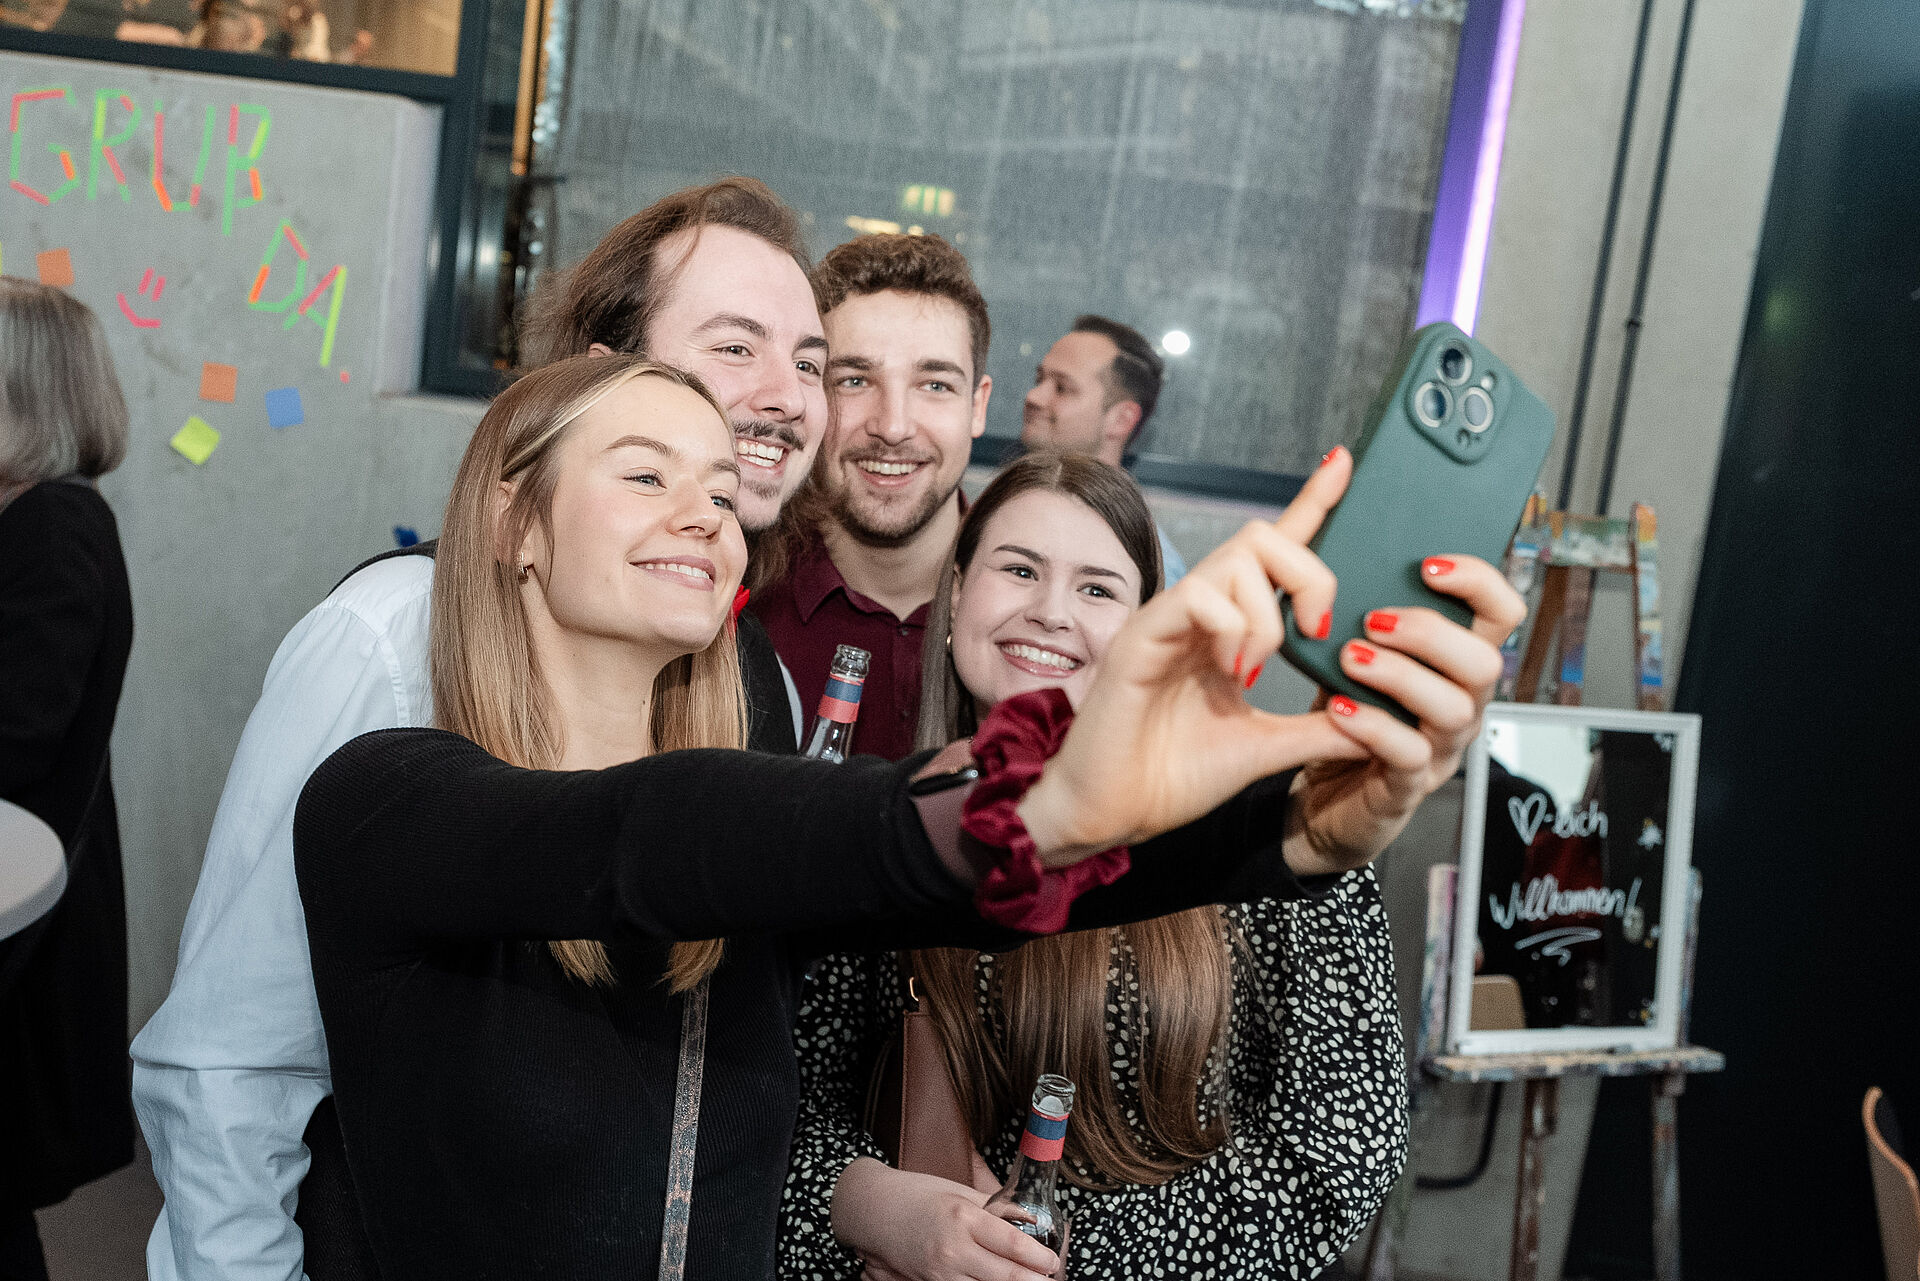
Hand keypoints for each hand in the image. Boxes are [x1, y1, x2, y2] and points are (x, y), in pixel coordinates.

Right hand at [833, 1158, 1058, 1280]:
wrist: (874, 1210)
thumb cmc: (918, 1195)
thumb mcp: (960, 1192)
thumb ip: (997, 1208)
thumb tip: (1031, 1220)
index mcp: (963, 1217)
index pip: (1012, 1244)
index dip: (1038, 1258)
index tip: (1053, 1262)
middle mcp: (954, 1248)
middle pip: (1006, 1276)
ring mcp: (941, 1272)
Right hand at [1019, 448, 1369, 861]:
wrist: (1109, 813)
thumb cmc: (1169, 777)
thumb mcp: (1263, 749)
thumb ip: (1317, 730)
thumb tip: (1379, 721)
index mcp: (1228, 629)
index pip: (1276, 552)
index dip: (1312, 504)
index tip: (1347, 463)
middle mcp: (1199, 613)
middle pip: (1263, 538)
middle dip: (1308, 572)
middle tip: (1315, 629)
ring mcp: (1169, 619)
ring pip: (1236, 560)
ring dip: (1265, 616)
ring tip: (1252, 671)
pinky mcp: (1142, 635)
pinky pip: (1197, 596)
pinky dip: (1228, 629)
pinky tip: (1225, 672)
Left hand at [1283, 551, 1524, 874]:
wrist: (1318, 799)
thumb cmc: (1342, 715)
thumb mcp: (1348, 649)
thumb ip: (1350, 594)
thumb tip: (1335, 500)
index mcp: (1454, 662)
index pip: (1503, 613)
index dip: (1480, 581)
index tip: (1429, 563)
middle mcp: (1460, 703)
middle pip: (1488, 661)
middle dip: (1433, 632)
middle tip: (1375, 620)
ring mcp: (1439, 748)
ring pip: (1455, 707)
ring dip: (1401, 675)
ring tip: (1351, 658)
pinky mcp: (1406, 786)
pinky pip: (1408, 754)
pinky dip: (1373, 726)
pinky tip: (1340, 708)